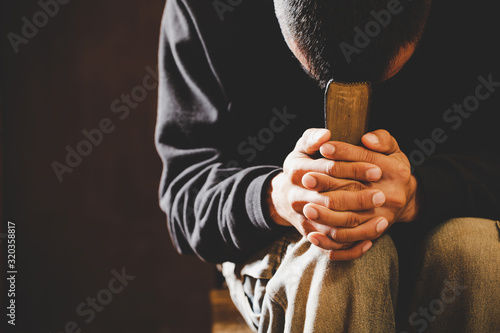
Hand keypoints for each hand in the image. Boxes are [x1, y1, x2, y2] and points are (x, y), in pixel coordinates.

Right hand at [267, 128, 389, 260]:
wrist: (285, 194)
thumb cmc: (303, 165)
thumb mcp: (303, 146)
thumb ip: (314, 137)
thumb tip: (326, 135)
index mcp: (296, 170)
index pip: (329, 169)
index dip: (354, 169)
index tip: (377, 170)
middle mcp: (296, 197)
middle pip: (330, 201)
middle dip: (358, 199)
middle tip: (382, 196)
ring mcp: (303, 218)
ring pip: (331, 228)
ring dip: (358, 228)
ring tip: (382, 222)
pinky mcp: (309, 234)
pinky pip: (330, 247)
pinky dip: (349, 249)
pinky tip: (369, 242)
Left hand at [303, 129, 418, 248]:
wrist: (406, 199)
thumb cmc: (389, 168)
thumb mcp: (392, 149)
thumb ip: (382, 139)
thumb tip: (367, 139)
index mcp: (395, 170)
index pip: (366, 159)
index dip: (343, 152)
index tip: (322, 148)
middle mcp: (391, 195)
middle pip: (355, 190)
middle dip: (328, 184)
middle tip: (306, 178)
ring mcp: (383, 217)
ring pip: (351, 219)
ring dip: (326, 215)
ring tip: (306, 207)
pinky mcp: (373, 233)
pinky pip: (351, 241)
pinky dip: (331, 240)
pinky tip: (313, 234)